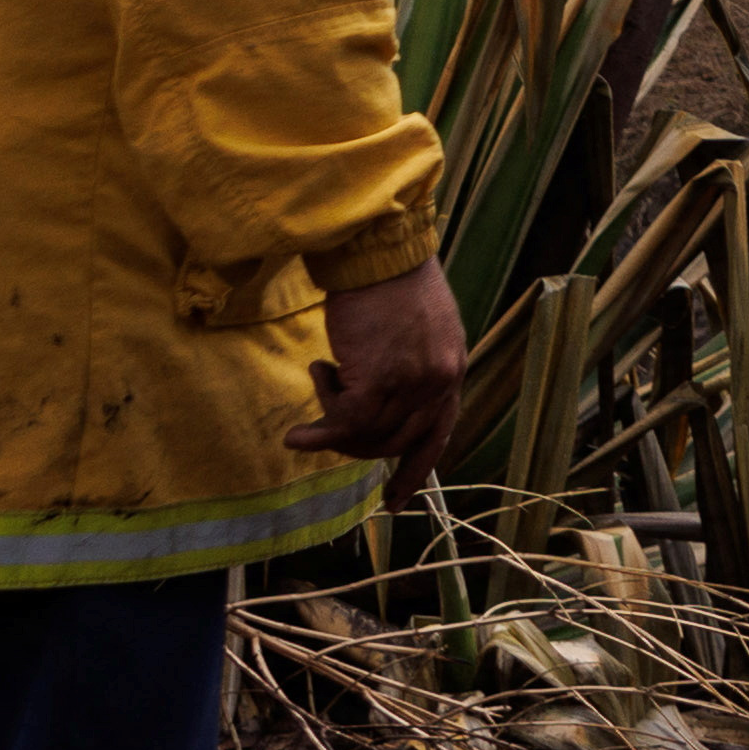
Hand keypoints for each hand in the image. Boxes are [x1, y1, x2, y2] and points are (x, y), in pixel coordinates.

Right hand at [295, 258, 470, 482]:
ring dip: (335, 419)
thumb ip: (413, 364)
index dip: (414, 471)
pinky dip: (318, 434)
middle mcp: (440, 382)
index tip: (395, 500)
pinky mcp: (379, 378)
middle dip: (357, 441)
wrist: (376, 249)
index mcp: (452, 370)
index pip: (438, 436)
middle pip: (394, 443)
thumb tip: (387, 397)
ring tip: (322, 376)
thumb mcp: (419, 326)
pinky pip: (345, 424)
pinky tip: (295, 435)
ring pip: (366, 434)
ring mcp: (412, 383)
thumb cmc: (388, 279)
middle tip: (328, 415)